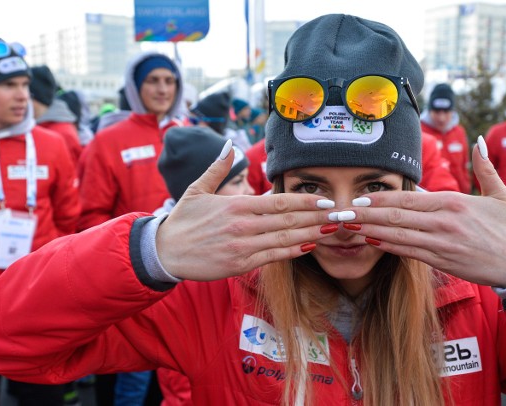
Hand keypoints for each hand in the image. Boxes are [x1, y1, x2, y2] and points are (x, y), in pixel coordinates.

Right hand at [156, 144, 333, 280]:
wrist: (165, 251)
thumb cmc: (183, 219)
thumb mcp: (198, 188)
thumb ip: (218, 167)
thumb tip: (230, 145)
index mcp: (237, 205)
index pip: (279, 201)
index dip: (306, 200)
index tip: (326, 199)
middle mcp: (243, 225)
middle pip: (289, 219)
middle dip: (318, 217)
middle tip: (341, 215)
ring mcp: (243, 246)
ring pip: (285, 239)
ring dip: (312, 234)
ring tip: (333, 230)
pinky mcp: (240, 264)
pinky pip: (273, 257)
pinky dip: (293, 251)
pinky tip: (310, 246)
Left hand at [345, 138, 505, 287]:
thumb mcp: (500, 194)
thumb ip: (484, 167)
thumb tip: (479, 140)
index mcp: (453, 203)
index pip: (407, 198)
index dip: (379, 198)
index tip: (358, 197)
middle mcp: (443, 223)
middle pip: (395, 216)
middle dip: (365, 214)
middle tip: (340, 212)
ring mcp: (440, 244)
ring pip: (397, 236)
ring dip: (369, 231)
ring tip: (347, 227)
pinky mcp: (441, 262)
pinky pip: (408, 253)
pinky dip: (387, 247)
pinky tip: (370, 242)